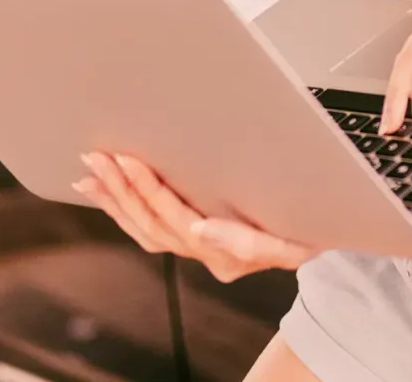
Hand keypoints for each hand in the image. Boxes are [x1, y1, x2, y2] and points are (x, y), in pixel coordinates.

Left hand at [75, 152, 319, 281]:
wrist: (320, 238)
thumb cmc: (310, 228)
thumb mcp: (296, 241)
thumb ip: (251, 241)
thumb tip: (200, 230)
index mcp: (230, 254)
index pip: (180, 221)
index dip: (153, 193)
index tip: (131, 164)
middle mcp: (207, 255)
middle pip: (154, 225)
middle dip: (124, 190)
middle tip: (100, 156)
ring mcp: (197, 249)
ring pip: (144, 230)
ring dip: (115, 200)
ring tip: (91, 172)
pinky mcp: (190, 240)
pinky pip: (147, 230)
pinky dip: (122, 209)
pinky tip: (102, 191)